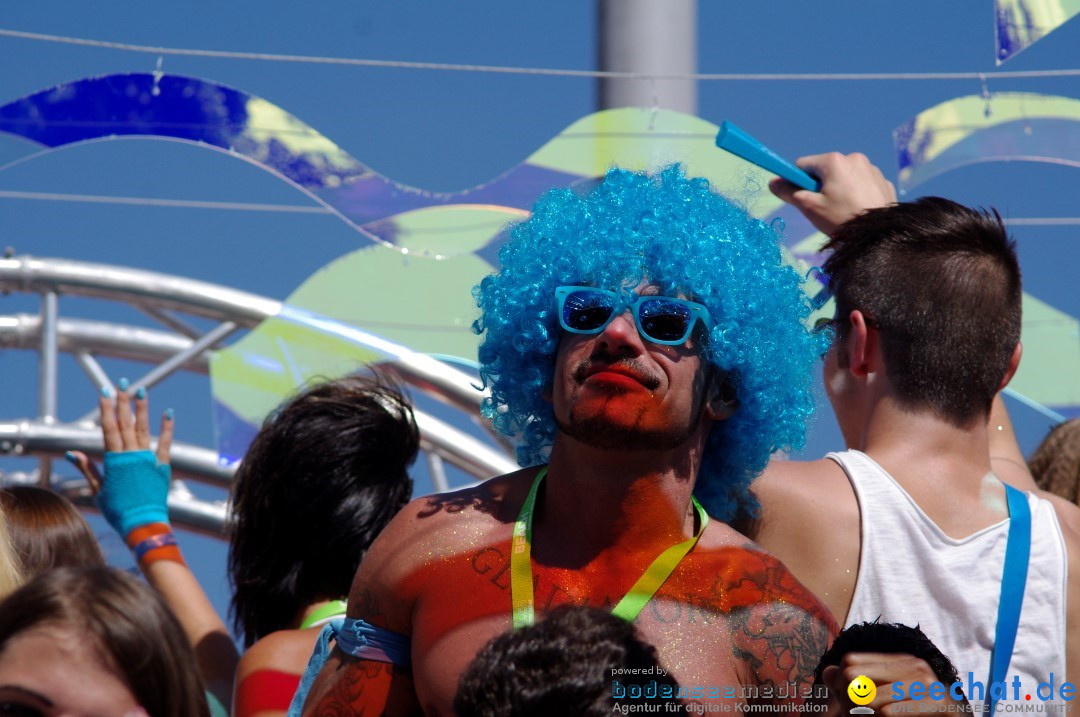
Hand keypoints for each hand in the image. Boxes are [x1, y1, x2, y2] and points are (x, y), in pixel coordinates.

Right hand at [67, 380, 174, 538]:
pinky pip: (165, 443)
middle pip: (126, 424)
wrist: (142, 523)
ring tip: (142, 391)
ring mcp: (148, 459)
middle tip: (122, 384)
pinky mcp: (162, 465)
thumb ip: (89, 468)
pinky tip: (168, 412)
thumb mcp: (99, 489)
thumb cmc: (118, 509)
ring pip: (144, 429)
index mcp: (114, 460)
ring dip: (142, 410)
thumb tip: (73, 452)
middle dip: (123, 403)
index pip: (109, 429)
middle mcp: (131, 455)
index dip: (106, 409)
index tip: (104, 392)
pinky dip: (167, 428)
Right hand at [769, 152, 896, 236]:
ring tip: (843, 212)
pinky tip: (858, 210)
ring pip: (845, 177)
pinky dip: (857, 194)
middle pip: (825, 170)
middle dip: (820, 186)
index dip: (798, 181)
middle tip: (824, 209)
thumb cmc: (841, 219)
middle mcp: (854, 158)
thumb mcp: (810, 207)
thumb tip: (772, 183)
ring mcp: (872, 169)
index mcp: (834, 161)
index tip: (802, 198)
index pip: (803, 165)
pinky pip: (862, 184)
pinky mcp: (884, 182)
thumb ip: (789, 192)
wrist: (879, 236)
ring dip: (839, 190)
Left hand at [822, 652, 967, 716]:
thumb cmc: (918, 712)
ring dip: (862, 716)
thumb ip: (858, 684)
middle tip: (854, 716)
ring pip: (869, 699)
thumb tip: (827, 673)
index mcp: (901, 660)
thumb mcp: (887, 695)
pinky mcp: (939, 704)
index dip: (839, 684)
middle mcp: (914, 666)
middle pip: (853, 676)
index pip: (850, 662)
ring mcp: (928, 683)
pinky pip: (890, 713)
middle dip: (847, 702)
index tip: (844, 702)